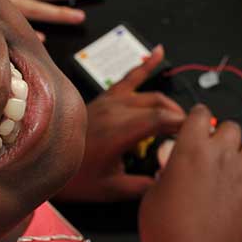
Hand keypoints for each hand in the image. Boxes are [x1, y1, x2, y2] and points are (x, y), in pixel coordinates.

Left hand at [56, 46, 184, 201]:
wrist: (46, 162)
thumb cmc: (76, 177)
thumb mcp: (111, 189)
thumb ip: (142, 186)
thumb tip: (166, 182)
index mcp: (119, 132)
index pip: (161, 119)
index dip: (182, 125)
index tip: (195, 135)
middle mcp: (115, 111)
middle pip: (159, 104)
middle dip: (179, 117)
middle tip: (190, 133)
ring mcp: (109, 101)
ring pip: (149, 93)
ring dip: (168, 103)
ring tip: (181, 117)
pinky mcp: (104, 98)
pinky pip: (128, 77)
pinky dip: (145, 65)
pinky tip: (158, 52)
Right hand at [138, 104, 241, 241]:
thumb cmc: (165, 234)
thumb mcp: (152, 197)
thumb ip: (168, 174)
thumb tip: (175, 170)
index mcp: (191, 148)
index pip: (201, 114)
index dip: (198, 120)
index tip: (196, 128)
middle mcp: (222, 154)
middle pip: (231, 127)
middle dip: (223, 137)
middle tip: (214, 153)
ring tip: (238, 166)